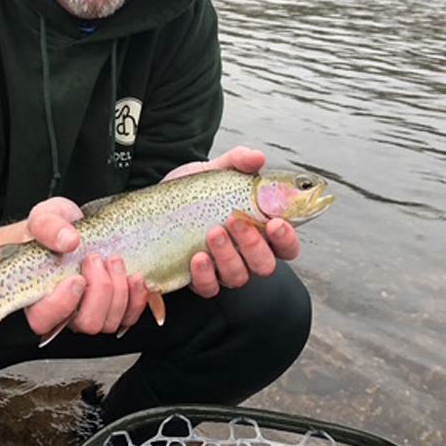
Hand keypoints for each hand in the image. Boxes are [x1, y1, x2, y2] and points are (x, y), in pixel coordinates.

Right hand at [20, 198, 148, 338]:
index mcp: (38, 296)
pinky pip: (129, 318)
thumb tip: (69, 241)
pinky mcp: (113, 310)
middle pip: (86, 323)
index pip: (43, 320)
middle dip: (100, 291)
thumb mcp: (45, 217)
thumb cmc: (53, 229)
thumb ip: (48, 227)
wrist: (75, 228)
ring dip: (119, 290)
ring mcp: (90, 314)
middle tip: (95, 259)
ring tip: (114, 260)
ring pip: (109, 323)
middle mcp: (64, 312)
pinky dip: (137, 298)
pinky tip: (134, 277)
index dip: (62, 305)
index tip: (76, 278)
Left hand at [164, 146, 301, 297]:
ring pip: (238, 277)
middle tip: (235, 221)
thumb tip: (257, 158)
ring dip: (228, 256)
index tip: (274, 223)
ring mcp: (223, 269)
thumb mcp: (215, 171)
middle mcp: (246, 255)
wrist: (158, 203)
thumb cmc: (196, 191)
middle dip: (253, 245)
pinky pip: (208, 287)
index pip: (286, 245)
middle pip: (265, 265)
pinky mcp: (199, 279)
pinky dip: (205, 275)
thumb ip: (238, 162)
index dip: (287, 239)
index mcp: (259, 231)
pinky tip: (197, 257)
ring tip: (212, 232)